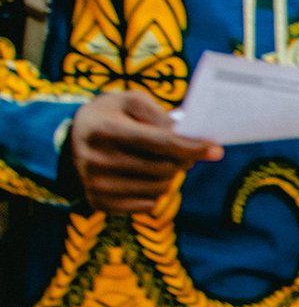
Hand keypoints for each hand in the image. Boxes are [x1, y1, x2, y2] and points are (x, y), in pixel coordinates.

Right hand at [69, 90, 223, 213]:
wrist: (74, 138)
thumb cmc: (112, 116)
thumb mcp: (130, 101)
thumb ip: (158, 114)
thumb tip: (186, 135)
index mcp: (103, 129)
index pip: (160, 142)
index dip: (192, 147)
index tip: (216, 150)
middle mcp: (95, 159)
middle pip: (164, 168)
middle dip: (183, 160)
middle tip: (185, 152)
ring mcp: (95, 184)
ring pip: (160, 189)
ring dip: (170, 176)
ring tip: (161, 162)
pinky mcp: (98, 202)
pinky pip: (147, 204)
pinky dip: (155, 192)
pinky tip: (145, 177)